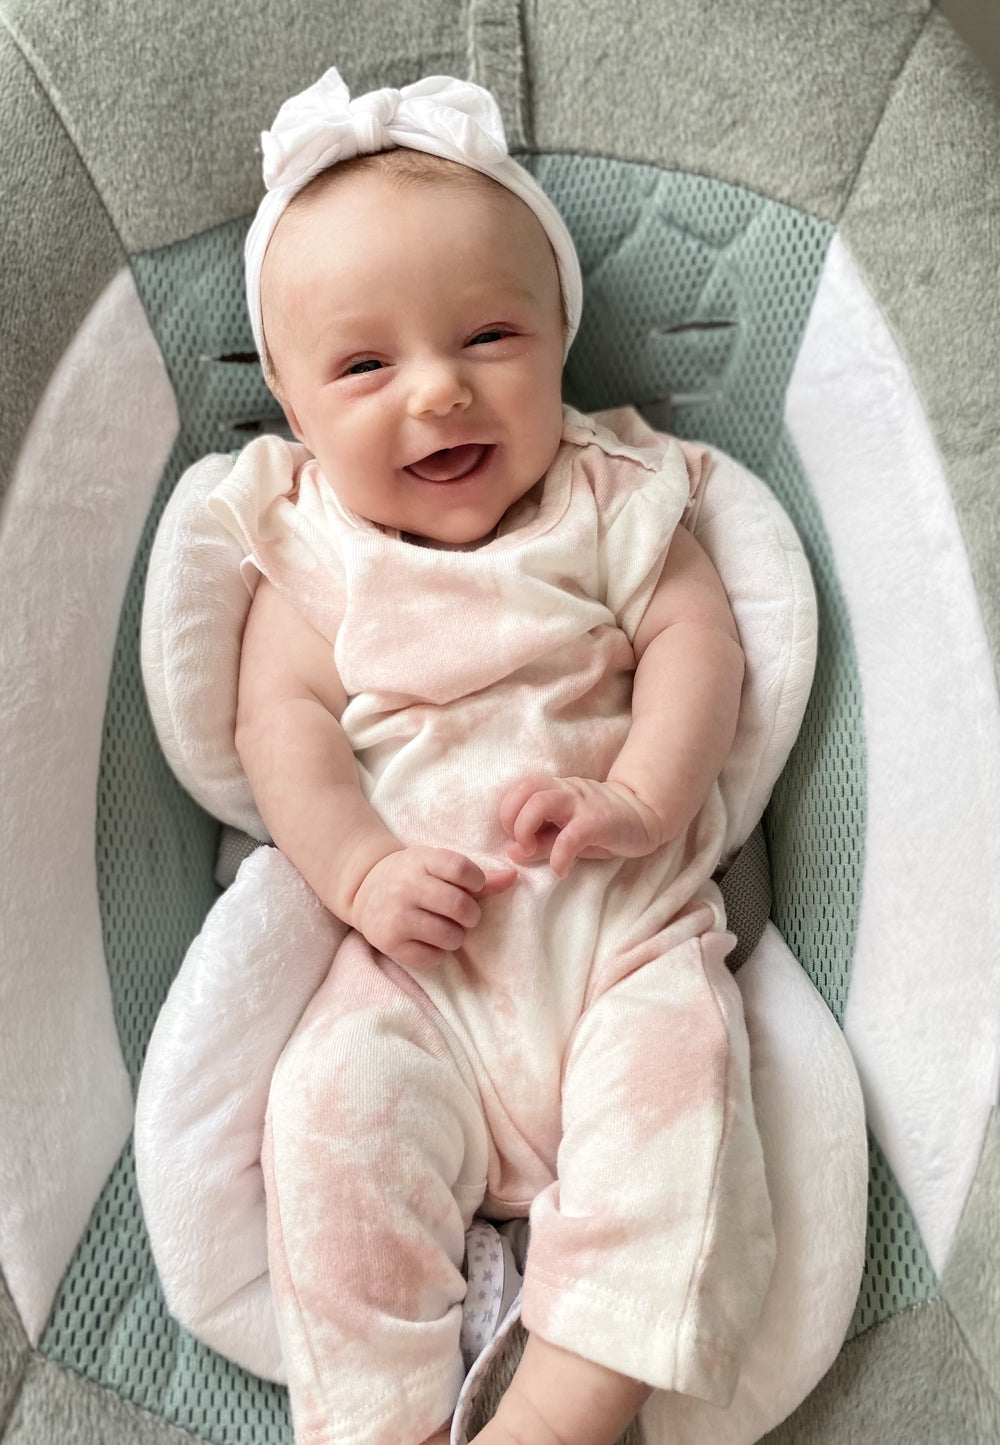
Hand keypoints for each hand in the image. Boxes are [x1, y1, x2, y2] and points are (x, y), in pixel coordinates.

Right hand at [351, 847, 515, 968]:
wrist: (364, 888)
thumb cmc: (413, 876)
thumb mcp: (437, 865)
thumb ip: (476, 876)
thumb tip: (513, 878)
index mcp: (421, 861)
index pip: (461, 869)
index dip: (477, 881)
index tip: (472, 886)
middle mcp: (406, 887)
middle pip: (460, 906)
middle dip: (471, 914)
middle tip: (464, 914)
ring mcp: (396, 917)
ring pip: (450, 936)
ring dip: (456, 935)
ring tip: (444, 927)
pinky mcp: (389, 943)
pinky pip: (432, 958)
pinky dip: (438, 952)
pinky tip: (428, 939)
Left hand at [499, 776, 663, 878]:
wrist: (645, 816)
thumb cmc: (601, 827)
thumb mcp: (566, 834)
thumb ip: (541, 842)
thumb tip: (511, 852)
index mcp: (555, 791)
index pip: (520, 787)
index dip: (508, 811)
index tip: (514, 837)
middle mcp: (565, 792)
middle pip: (525, 789)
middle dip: (511, 820)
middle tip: (523, 844)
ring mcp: (581, 804)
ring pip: (540, 802)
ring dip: (526, 830)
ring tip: (534, 852)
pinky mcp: (598, 822)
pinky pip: (570, 836)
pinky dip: (558, 857)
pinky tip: (561, 870)